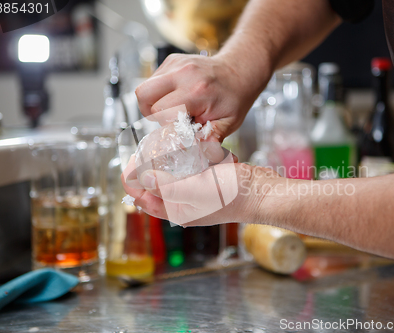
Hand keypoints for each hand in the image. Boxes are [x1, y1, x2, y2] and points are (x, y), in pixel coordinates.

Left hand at [121, 154, 274, 225]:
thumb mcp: (196, 190)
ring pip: (171, 174)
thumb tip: (143, 179)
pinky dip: (183, 157)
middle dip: (147, 169)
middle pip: (155, 186)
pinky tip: (183, 146)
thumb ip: (167, 186)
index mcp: (178, 210)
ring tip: (158, 146)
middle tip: (144, 150)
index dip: (133, 182)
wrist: (263, 191)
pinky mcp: (207, 178)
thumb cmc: (234, 196)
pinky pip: (189, 168)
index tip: (130, 162)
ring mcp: (196, 189)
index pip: (144, 199)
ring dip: (164, 161)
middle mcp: (184, 202)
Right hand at [135, 53, 269, 141]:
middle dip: (152, 113)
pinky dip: (159, 93)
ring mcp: (175, 64)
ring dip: (153, 103)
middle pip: (144, 96)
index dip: (167, 125)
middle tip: (170, 120)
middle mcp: (183, 73)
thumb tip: (202, 155)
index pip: (161, 112)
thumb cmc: (234, 98)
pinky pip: (152, 81)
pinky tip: (177, 97)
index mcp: (198, 91)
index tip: (181, 129)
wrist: (239, 71)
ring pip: (144, 88)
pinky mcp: (171, 60)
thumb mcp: (229, 123)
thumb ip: (213, 140)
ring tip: (173, 109)